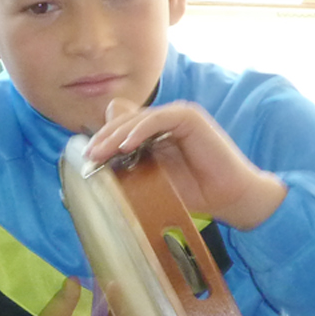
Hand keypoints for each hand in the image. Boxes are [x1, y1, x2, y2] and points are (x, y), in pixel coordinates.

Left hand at [85, 98, 286, 229]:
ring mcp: (175, 116)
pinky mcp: (189, 117)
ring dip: (116, 134)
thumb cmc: (189, 194)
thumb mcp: (147, 182)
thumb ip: (125, 168)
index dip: (101, 139)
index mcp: (151, 134)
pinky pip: (158, 119)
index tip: (86, 160)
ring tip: (101, 153)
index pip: (118, 127)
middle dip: (103, 137)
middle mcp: (162, 122)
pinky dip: (140, 129)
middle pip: (122, 119)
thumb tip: (95, 160)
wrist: (228, 199)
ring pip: (136, 118)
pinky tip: (125, 146)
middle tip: (89, 156)